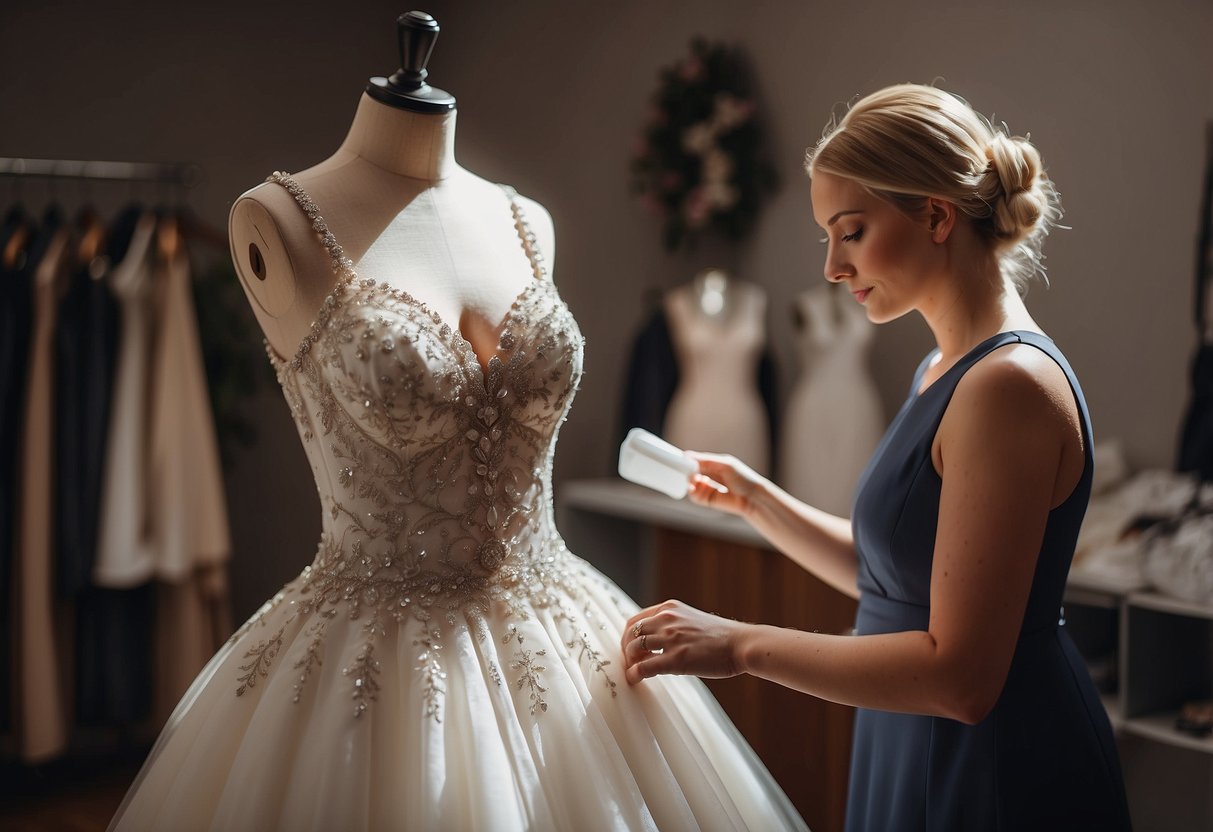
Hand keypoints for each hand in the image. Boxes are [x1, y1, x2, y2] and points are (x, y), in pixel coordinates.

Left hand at [621, 599, 745, 684]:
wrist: (741, 644)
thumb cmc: (721, 636)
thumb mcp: (691, 619)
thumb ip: (673, 623)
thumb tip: (656, 638)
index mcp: (670, 608)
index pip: (636, 620)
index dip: (628, 636)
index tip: (630, 647)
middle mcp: (667, 619)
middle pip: (631, 633)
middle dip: (626, 649)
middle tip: (630, 661)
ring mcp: (671, 638)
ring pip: (635, 648)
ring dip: (630, 661)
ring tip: (634, 670)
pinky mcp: (676, 659)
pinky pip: (644, 666)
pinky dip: (634, 674)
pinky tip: (634, 679)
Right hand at [685, 452, 766, 517]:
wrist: (753, 498)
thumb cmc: (743, 478)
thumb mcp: (724, 465)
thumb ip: (706, 461)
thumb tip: (686, 455)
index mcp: (713, 464)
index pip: (694, 460)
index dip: (686, 460)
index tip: (679, 459)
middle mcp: (709, 475)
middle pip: (690, 472)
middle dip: (685, 471)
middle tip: (682, 470)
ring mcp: (707, 488)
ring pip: (690, 484)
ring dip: (688, 482)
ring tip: (692, 479)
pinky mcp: (708, 500)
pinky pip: (694, 496)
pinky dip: (692, 492)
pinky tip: (695, 488)